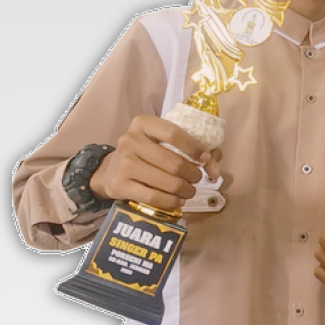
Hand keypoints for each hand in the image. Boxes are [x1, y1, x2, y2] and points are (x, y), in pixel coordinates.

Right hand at [89, 115, 220, 210]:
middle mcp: (130, 140)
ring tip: (190, 191)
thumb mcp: (160, 142)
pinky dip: (170, 201)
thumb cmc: (144, 153)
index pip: (173, 133)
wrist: (109, 171)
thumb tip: (215, 170)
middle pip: (172, 161)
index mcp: (142, 123)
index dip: (194, 147)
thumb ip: (189, 149)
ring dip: (184, 190)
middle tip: (197, 179)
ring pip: (165, 181)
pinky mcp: (119, 185)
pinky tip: (177, 201)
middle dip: (192, 174)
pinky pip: (153, 197)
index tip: (205, 159)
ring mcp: (123, 163)